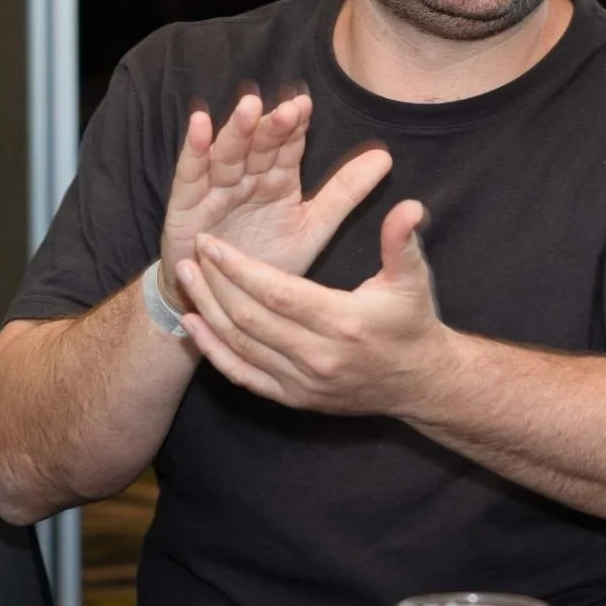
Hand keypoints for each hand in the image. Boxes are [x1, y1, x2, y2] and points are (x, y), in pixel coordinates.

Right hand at [159, 93, 390, 308]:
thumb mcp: (313, 227)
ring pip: (227, 153)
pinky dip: (193, 148)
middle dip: (270, 126)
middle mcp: (247, 178)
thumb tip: (386, 157)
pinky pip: (190, 173)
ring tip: (248, 108)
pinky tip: (199, 124)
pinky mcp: (187, 204)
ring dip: (236, 130)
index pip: (288, 146)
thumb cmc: (269, 262)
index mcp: (278, 180)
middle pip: (259, 145)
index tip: (307, 107)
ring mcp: (216, 188)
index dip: (296, 127)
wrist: (227, 304)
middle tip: (287, 109)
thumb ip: (345, 193)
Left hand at [174, 199, 459, 415]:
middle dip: (215, 284)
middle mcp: (318, 357)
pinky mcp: (294, 398)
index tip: (212, 244)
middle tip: (191, 254)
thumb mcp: (414, 279)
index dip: (238, 268)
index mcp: (343, 322)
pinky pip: (244, 375)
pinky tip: (194, 326)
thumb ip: (403, 242)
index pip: (277, 292)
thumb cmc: (412, 322)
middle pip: (250, 318)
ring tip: (186, 279)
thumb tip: (410, 207)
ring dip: (208, 311)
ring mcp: (303, 382)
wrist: (419, 383)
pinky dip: (214, 351)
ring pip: (240, 346)